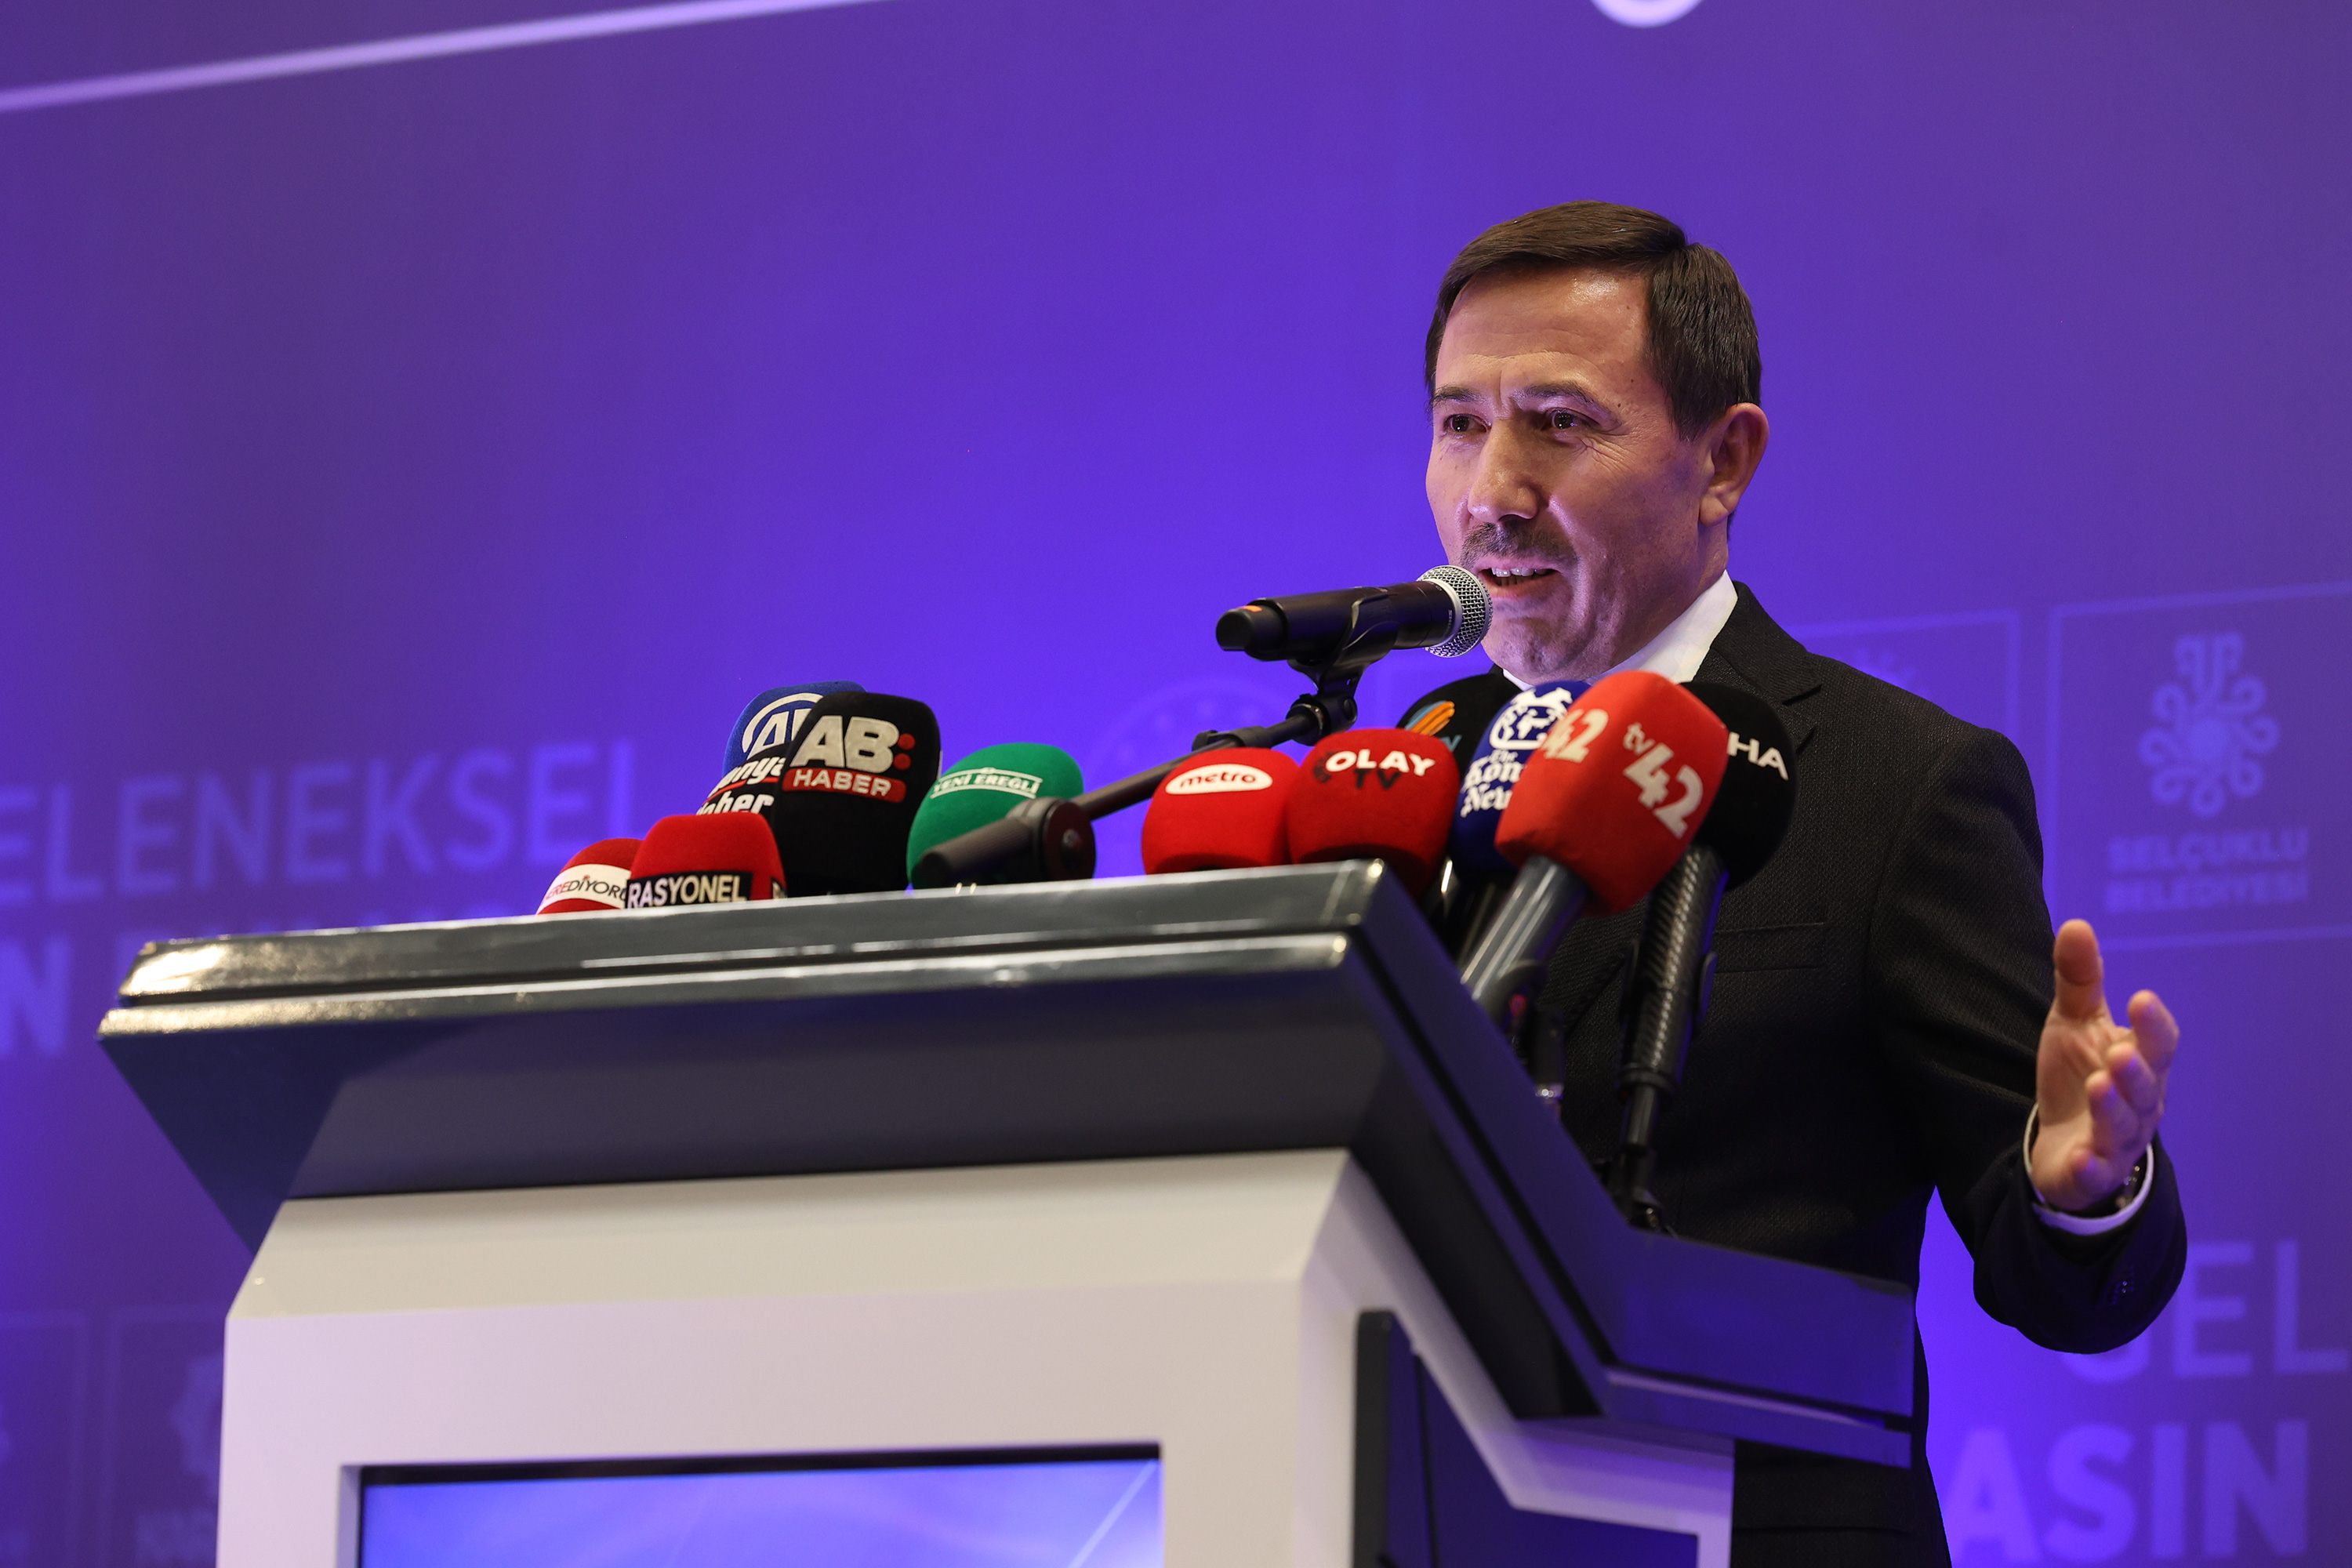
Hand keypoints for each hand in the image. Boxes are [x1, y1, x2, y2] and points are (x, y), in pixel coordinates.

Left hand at [2030, 919, 2177, 1211]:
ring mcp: (2118, 1140)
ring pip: (2124, 1126)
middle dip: (2137, 1069)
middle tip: (2121, 1050)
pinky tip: (2084, 1156)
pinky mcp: (2092, 1172)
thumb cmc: (2080, 1074)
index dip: (2154, 1024)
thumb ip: (2079, 979)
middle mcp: (2140, 1103)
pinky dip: (2092, 1165)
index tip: (2140, 998)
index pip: (2159, 1043)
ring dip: (2115, 1107)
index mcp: (2142, 1063)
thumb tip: (2077, 924)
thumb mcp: (2074, 1023)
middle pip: (2146, 1086)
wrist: (2063, 1144)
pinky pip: (2096, 1171)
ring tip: (2101, 1083)